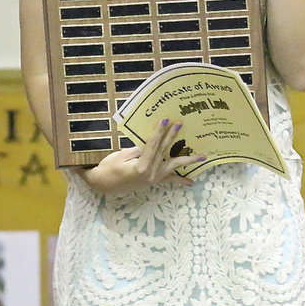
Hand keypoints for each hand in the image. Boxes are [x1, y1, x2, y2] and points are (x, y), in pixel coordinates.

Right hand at [77, 119, 204, 194]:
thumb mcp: (122, 155)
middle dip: (172, 136)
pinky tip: (191, 182)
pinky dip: (180, 180)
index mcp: (142, 166)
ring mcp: (154, 178)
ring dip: (187, 160)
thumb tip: (150, 143)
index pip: (153, 145)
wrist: (102, 185)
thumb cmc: (108, 168)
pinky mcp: (154, 180)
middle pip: (164, 151)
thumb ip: (138, 150)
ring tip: (202, 156)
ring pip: (173, 165)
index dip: (159, 131)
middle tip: (180, 124)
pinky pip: (169, 180)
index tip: (165, 120)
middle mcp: (151, 174)